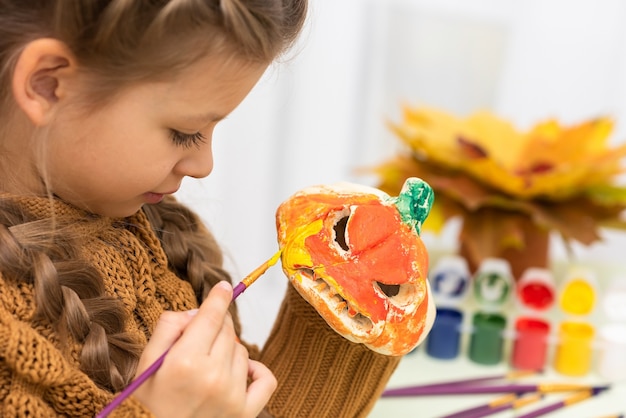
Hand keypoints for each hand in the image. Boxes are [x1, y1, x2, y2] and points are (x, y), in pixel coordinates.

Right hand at [134, 281, 276, 417]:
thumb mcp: (146, 366)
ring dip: (229, 352)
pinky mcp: (246, 412)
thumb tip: (195, 312)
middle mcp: (212, 377)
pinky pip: (266, 378)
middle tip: (199, 344)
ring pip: (243, 351)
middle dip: (215, 329)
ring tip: (207, 370)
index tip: (225, 287)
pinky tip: (241, 374)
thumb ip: (167, 329)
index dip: (219, 298)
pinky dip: (257, 371)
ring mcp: (233, 396)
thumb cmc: (153, 406)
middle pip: (227, 331)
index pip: (211, 317)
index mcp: (184, 362)